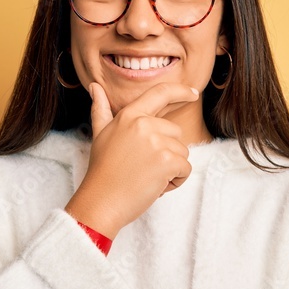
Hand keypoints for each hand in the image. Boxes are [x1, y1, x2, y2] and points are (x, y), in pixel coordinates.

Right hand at [64, 81, 199, 238]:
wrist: (101, 201)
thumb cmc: (102, 171)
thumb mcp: (100, 134)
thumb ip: (101, 109)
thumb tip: (95, 87)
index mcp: (129, 115)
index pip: (160, 93)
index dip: (180, 91)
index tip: (193, 93)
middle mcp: (143, 124)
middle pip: (175, 132)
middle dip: (166, 152)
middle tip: (143, 168)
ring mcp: (156, 141)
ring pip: (182, 152)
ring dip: (170, 169)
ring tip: (146, 177)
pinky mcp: (167, 160)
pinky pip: (185, 169)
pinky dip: (175, 181)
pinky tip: (155, 186)